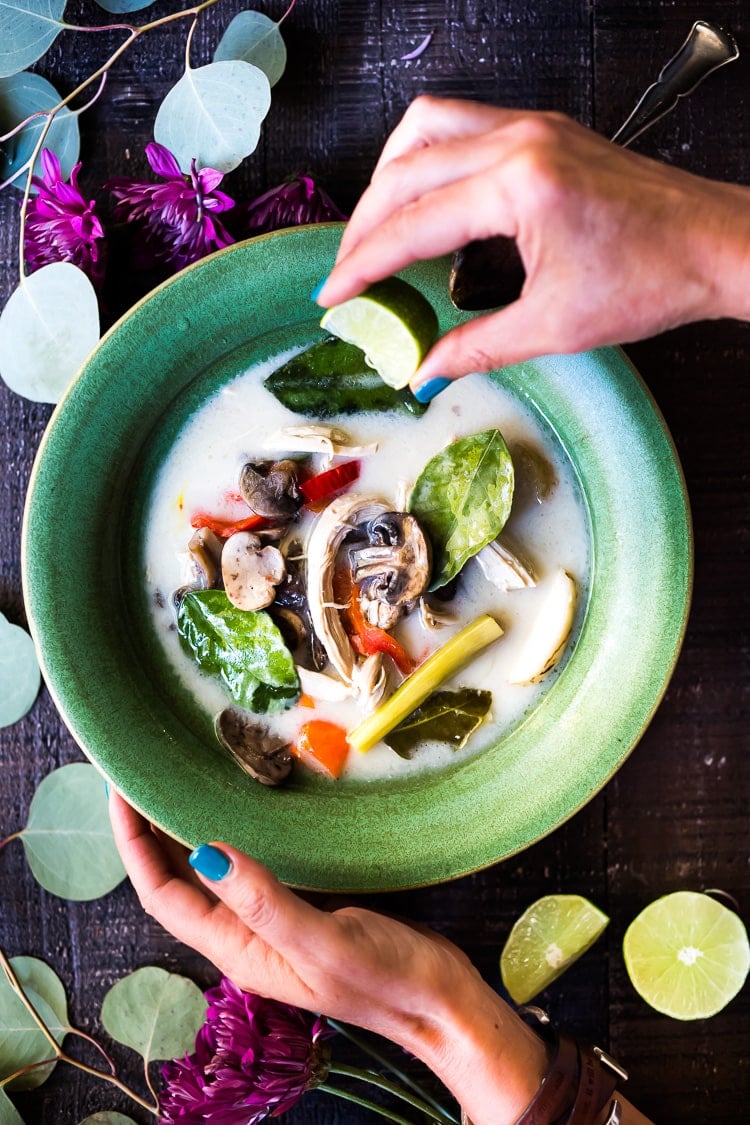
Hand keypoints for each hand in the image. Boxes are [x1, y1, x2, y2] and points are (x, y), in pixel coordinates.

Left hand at [108, 790, 547, 1123]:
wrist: (441, 1001)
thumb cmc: (385, 978)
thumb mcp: (321, 941)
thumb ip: (263, 900)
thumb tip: (203, 851)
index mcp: (238, 948)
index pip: (162, 894)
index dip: (135, 845)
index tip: (122, 791)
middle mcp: (246, 933)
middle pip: (178, 880)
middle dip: (151, 830)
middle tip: (144, 771)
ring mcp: (274, 918)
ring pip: (215, 868)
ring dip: (189, 826)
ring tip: (181, 776)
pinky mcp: (305, 902)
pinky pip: (255, 862)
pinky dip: (238, 828)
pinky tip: (246, 801)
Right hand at [316, 97, 749, 390]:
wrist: (715, 244)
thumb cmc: (652, 279)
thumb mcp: (553, 327)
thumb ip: (474, 347)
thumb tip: (422, 371)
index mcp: (519, 186)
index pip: (413, 224)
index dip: (362, 265)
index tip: (331, 296)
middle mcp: (519, 140)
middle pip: (405, 168)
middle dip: (364, 223)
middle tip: (347, 272)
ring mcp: (532, 126)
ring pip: (427, 126)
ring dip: (389, 175)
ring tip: (376, 227)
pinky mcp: (544, 129)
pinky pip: (462, 122)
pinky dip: (428, 156)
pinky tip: (427, 197)